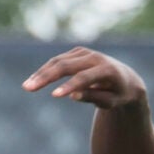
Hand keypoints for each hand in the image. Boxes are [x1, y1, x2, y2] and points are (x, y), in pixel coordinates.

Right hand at [23, 48, 147, 110]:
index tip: (54, 95)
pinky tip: (35, 80)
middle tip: (29, 88)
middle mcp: (95, 58)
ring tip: (27, 86)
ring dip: (42, 73)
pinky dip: (46, 70)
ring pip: (58, 61)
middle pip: (66, 66)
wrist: (126, 78)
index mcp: (107, 70)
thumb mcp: (111, 101)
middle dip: (46, 77)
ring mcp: (85, 53)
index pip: (84, 78)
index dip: (69, 86)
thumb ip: (94, 97)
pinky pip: (58, 61)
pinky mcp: (77, 52)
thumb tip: (73, 95)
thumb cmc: (119, 95)